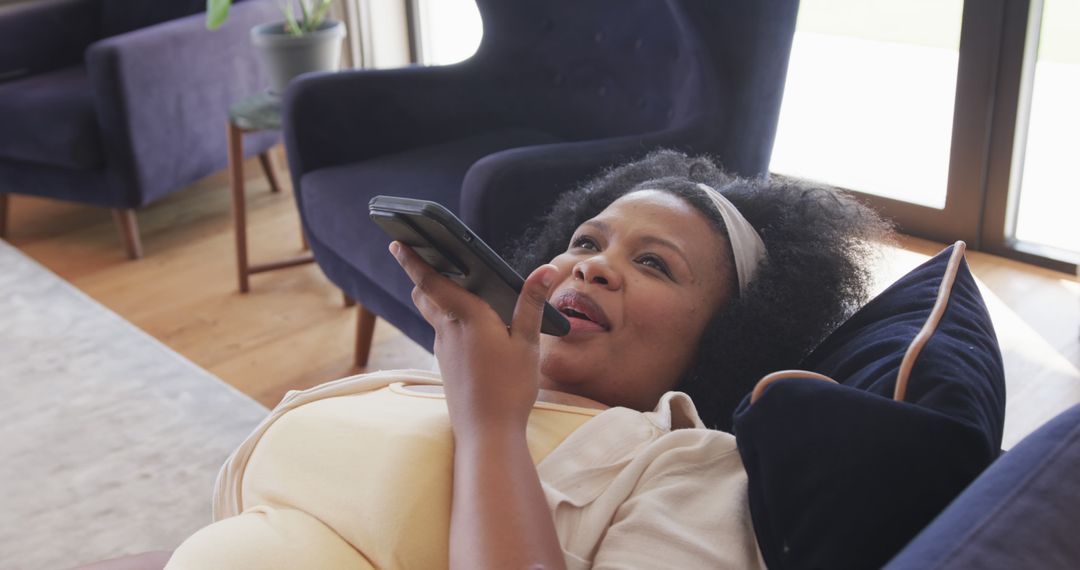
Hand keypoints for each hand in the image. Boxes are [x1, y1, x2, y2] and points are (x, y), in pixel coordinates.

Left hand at [390, 241, 558, 437]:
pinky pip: (443, 332)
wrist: (487, 434)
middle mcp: (447, 330)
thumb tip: (545, 269)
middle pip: (426, 294)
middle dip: (423, 274)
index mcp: (467, 317)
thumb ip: (532, 303)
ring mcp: (444, 349)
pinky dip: (449, 318)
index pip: (431, 280)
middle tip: (425, 254)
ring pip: (433, 313)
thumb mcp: (528, 343)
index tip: (397, 241)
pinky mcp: (447, 364)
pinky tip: (470, 324)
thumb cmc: (510, 388)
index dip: (413, 259)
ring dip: (435, 296)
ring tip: (451, 283)